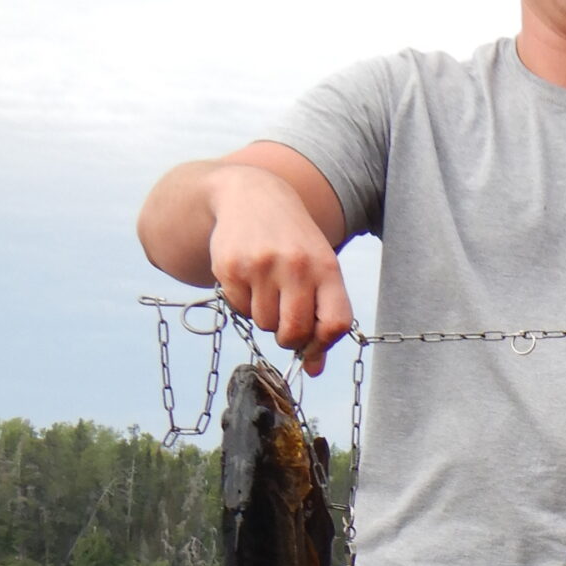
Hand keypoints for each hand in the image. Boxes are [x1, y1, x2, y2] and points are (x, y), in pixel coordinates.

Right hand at [207, 165, 353, 374]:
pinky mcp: (230, 267)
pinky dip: (244, 303)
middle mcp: (295, 265)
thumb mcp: (318, 269)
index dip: (323, 344)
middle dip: (289, 337)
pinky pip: (240, 309)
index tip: (312, 343)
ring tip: (267, 288)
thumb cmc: (293, 242)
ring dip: (265, 317)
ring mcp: (261, 265)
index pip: (335, 323)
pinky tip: (249, 278)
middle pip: (294, 332)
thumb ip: (322, 317)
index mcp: (326, 266)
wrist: (251, 195)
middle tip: (284, 321)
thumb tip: (314, 370)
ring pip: (264, 324)